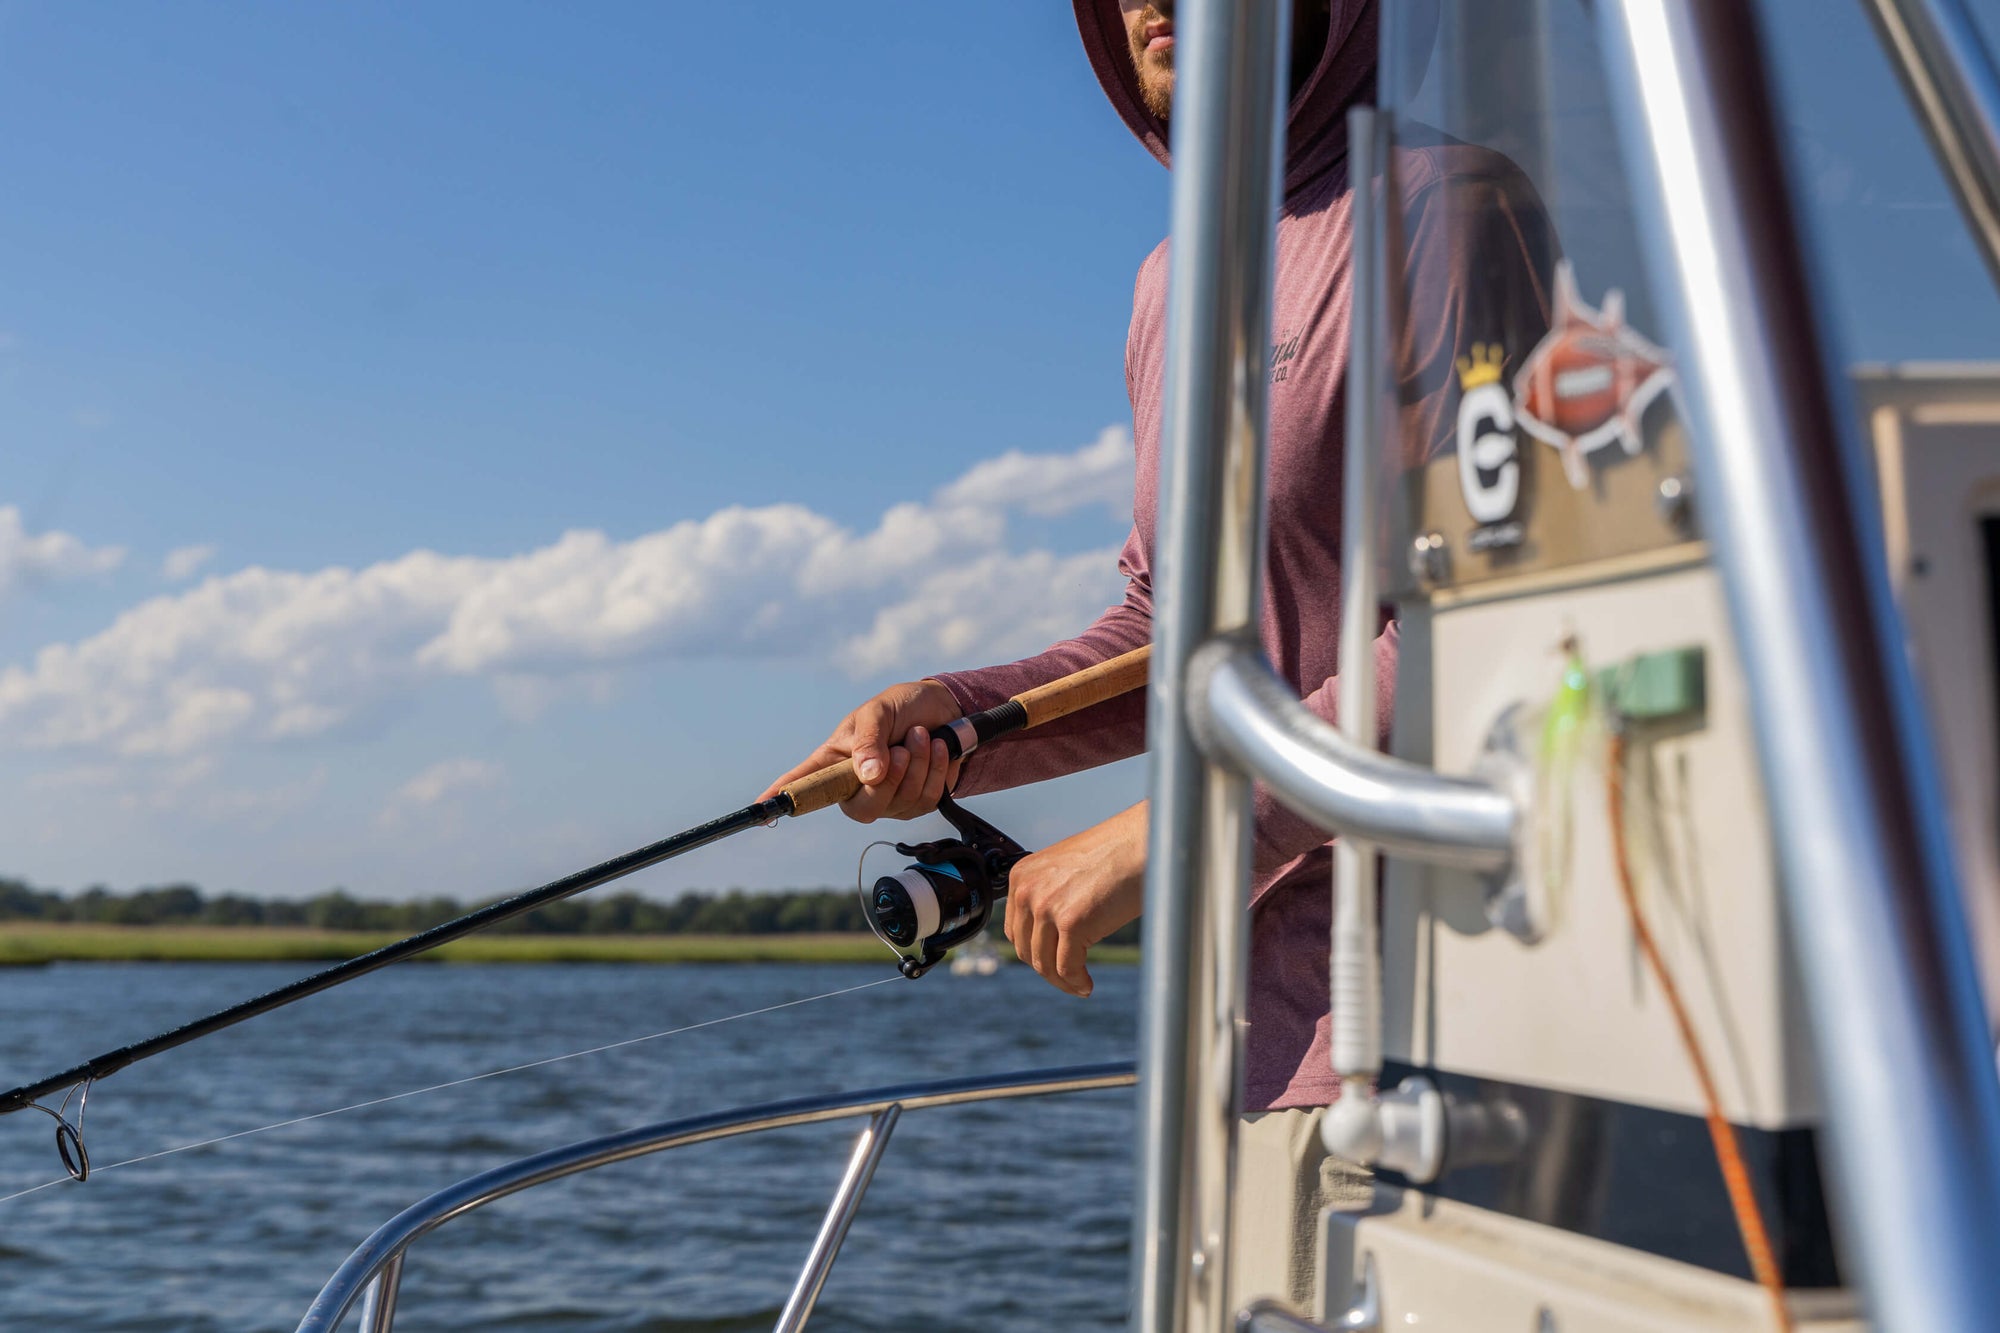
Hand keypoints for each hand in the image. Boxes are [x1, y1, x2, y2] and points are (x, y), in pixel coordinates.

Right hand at [760, 679, 964, 821]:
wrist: (943, 710)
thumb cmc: (901, 707)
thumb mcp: (879, 711)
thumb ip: (869, 741)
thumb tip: (868, 777)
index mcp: (834, 761)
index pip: (802, 783)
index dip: (781, 797)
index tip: (759, 810)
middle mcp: (855, 787)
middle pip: (863, 809)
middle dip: (891, 778)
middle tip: (904, 746)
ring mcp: (886, 799)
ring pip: (900, 802)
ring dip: (920, 765)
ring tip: (922, 736)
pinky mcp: (915, 804)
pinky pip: (926, 800)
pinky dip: (936, 770)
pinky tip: (938, 749)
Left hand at [1003, 802, 1146, 997]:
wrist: (1142, 843)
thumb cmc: (1115, 856)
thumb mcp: (1065, 873)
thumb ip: (1049, 897)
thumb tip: (1048, 937)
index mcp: (1022, 876)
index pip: (1016, 931)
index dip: (1035, 953)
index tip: (1054, 963)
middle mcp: (1027, 890)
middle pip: (1027, 950)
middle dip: (1048, 971)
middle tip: (1070, 979)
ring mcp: (1047, 906)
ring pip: (1045, 963)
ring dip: (1063, 981)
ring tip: (1081, 985)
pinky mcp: (1071, 922)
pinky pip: (1067, 968)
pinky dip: (1076, 982)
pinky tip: (1088, 984)